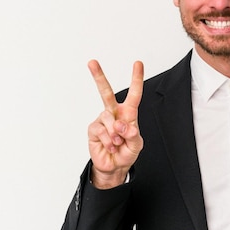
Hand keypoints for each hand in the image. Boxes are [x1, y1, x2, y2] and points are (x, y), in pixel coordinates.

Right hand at [87, 59, 143, 188]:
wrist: (114, 167)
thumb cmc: (126, 152)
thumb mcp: (136, 144)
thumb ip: (132, 134)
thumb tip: (122, 125)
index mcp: (128, 113)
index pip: (134, 94)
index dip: (136, 79)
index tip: (138, 63)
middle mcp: (114, 113)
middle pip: (106, 92)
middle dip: (98, 77)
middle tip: (92, 62)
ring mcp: (102, 120)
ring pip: (109, 118)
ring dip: (116, 134)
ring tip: (118, 143)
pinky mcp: (93, 129)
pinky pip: (101, 130)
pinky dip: (108, 140)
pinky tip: (110, 145)